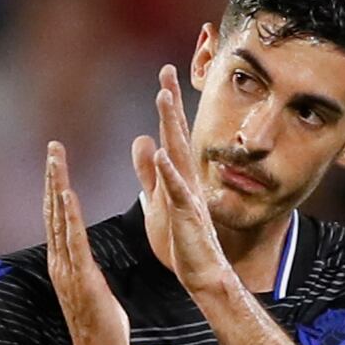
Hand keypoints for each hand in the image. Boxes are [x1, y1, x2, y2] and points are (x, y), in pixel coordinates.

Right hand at [43, 141, 129, 344]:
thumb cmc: (102, 327)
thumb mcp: (92, 288)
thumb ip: (85, 269)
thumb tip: (85, 257)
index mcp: (64, 263)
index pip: (57, 217)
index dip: (55, 187)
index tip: (56, 162)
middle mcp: (60, 262)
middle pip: (52, 210)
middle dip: (52, 176)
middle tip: (53, 147)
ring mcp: (68, 269)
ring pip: (59, 219)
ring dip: (57, 185)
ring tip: (56, 158)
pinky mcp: (82, 277)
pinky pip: (74, 241)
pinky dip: (69, 216)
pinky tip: (67, 194)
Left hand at [133, 65, 232, 293]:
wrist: (202, 273)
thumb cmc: (183, 240)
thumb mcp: (158, 199)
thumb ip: (149, 172)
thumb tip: (142, 142)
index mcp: (178, 176)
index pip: (172, 134)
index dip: (168, 107)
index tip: (164, 77)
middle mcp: (187, 179)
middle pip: (177, 134)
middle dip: (172, 103)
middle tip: (166, 72)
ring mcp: (189, 195)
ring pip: (178, 154)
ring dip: (171, 125)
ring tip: (163, 98)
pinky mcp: (187, 215)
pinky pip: (178, 190)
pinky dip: (170, 172)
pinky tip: (162, 153)